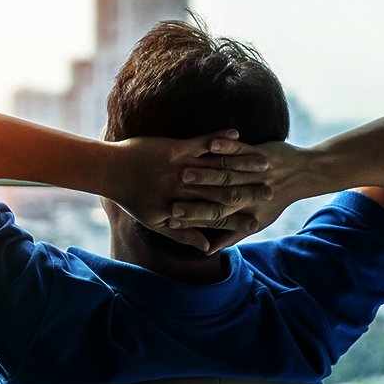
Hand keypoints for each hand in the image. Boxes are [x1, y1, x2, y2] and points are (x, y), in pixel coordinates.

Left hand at [103, 129, 274, 250]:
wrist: (110, 171)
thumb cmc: (133, 198)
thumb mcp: (157, 223)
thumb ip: (183, 236)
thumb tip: (206, 249)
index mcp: (182, 210)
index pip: (216, 218)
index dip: (239, 219)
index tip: (259, 221)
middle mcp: (184, 191)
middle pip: (222, 193)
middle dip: (249, 192)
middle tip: (272, 190)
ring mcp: (180, 169)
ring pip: (216, 168)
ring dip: (241, 164)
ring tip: (264, 163)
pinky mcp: (174, 149)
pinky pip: (201, 143)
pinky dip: (219, 139)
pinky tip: (236, 134)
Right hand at [167, 140, 318, 250]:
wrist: (303, 174)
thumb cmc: (274, 200)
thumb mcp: (256, 221)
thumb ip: (229, 235)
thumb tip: (206, 250)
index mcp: (246, 211)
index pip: (216, 218)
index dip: (193, 219)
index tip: (172, 219)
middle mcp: (250, 194)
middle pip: (218, 198)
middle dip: (194, 199)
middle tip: (171, 201)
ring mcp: (255, 172)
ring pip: (226, 173)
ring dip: (205, 173)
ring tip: (182, 172)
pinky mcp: (260, 153)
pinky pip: (240, 148)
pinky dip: (226, 145)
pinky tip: (211, 143)